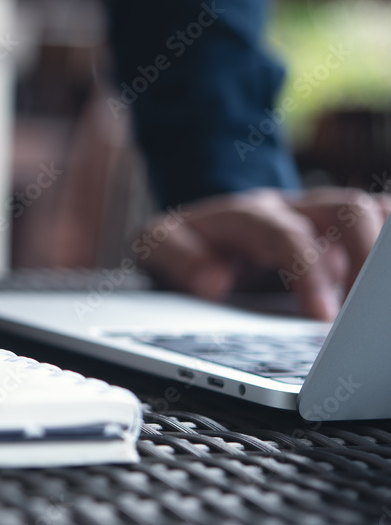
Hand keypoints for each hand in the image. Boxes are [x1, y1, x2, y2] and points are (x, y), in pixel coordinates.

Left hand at [136, 187, 390, 320]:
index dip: (309, 271)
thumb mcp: (156, 246)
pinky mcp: (345, 232)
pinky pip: (383, 222)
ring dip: (385, 251)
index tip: (324, 316)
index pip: (287, 234)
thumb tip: (214, 281)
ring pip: (373, 211)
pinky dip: (390, 242)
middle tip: (363, 313)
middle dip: (365, 256)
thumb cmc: (187, 242)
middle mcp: (294, 208)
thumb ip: (175, 258)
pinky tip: (387, 289)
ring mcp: (325, 217)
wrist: (203, 226)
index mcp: (248, 214)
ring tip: (381, 306)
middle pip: (346, 209)